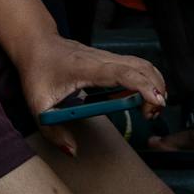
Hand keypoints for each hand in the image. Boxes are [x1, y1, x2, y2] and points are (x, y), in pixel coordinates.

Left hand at [15, 33, 164, 153]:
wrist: (36, 44)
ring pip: (142, 64)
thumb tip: (73, 150)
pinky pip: (135, 66)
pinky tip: (140, 98)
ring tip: (149, 109)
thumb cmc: (37, 71)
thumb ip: (53, 131)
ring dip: (154, 84)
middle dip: (156, 89)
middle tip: (152, 115)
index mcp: (86, 68)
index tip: (157, 101)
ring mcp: (107, 57)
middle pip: (141, 67)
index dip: (143, 86)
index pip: (122, 74)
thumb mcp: (38, 105)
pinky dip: (146, 80)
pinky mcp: (109, 60)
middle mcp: (101, 59)